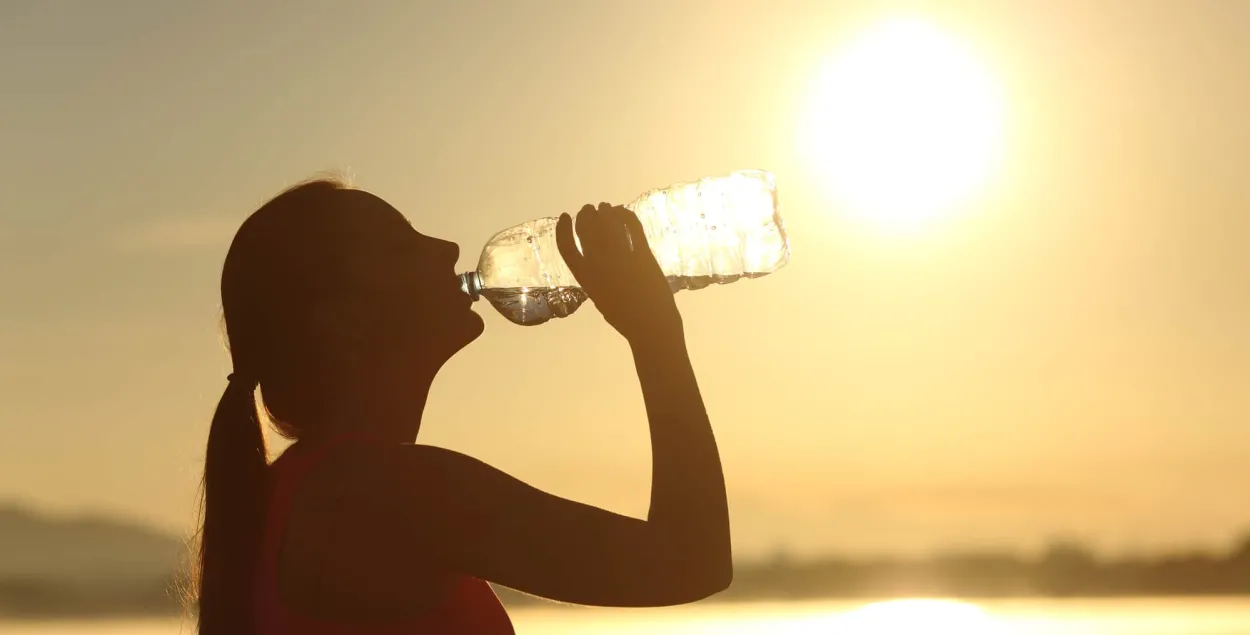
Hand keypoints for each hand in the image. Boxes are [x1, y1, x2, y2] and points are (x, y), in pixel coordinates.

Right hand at [556, 203, 681, 342]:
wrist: (650, 326)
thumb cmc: (624, 318)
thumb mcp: (601, 298)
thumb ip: (595, 279)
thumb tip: (594, 263)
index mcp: (586, 278)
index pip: (567, 247)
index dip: (563, 229)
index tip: (566, 216)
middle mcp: (600, 265)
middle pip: (587, 229)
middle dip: (586, 215)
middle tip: (589, 209)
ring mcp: (622, 258)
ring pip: (608, 224)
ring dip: (604, 212)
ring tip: (605, 207)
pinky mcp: (642, 255)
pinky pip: (632, 227)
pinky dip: (625, 215)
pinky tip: (622, 212)